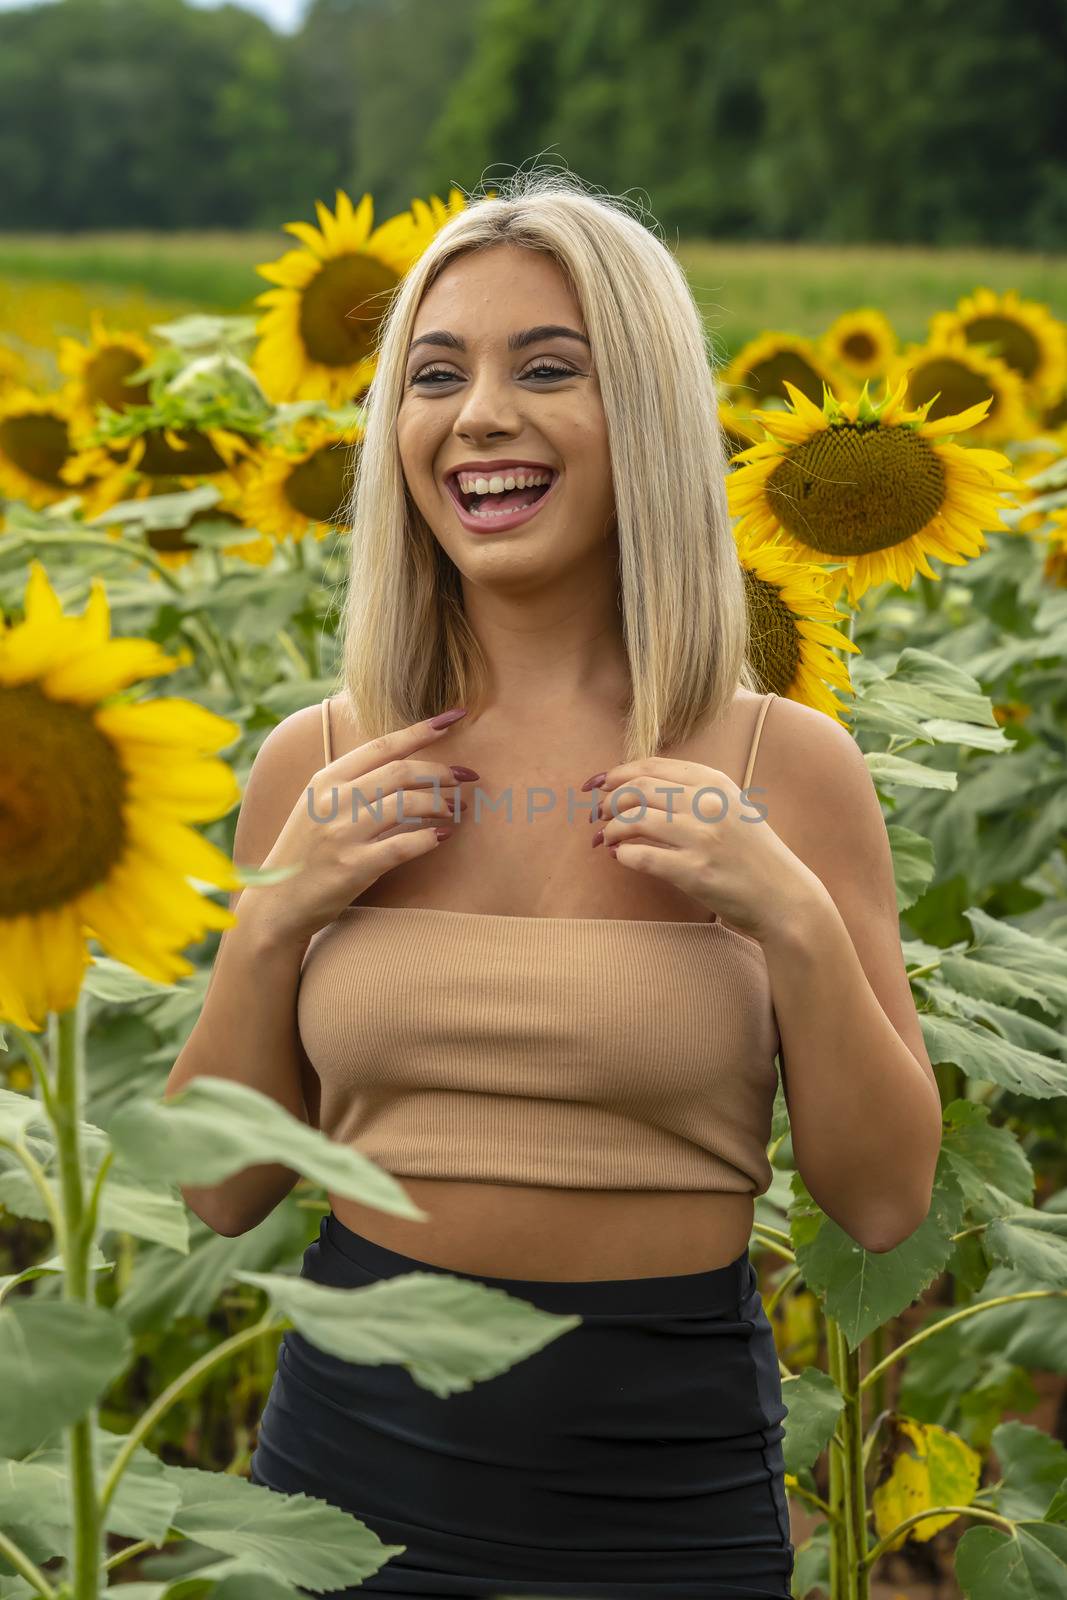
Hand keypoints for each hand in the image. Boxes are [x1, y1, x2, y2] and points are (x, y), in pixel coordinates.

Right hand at [243, 711, 474, 946]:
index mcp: (327, 779)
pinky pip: (403, 845)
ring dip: (440, 803)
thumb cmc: (306, 851)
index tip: (455, 717)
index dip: (423, 729)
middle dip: (441, 770)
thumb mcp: (320, 806)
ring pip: (407, 804)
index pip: (383, 745)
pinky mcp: (353, 867)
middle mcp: (334, 801)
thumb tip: (409, 767)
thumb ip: (355, 785)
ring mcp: (343, 833)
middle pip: (401, 771)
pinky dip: (429, 837)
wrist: (277, 902)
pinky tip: (443, 835)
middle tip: (465, 776)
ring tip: (455, 808)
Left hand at [590, 756, 814, 942]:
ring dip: (610, 829)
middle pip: (637, 789)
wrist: (784, 895)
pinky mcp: (695, 871)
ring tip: (605, 839)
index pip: (651, 766)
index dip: (616, 773)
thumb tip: (633, 788)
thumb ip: (691, 793)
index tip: (596, 784)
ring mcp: (702, 837)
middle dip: (609, 801)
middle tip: (598, 816)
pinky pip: (641, 856)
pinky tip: (621, 858)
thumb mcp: (730, 807)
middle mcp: (708, 803)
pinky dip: (622, 855)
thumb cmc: (751, 853)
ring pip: (634, 820)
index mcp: (715, 782)